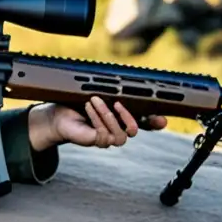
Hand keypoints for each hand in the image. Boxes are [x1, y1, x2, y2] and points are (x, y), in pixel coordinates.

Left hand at [29, 97, 166, 150]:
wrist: (60, 114)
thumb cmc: (79, 103)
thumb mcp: (99, 94)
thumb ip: (113, 91)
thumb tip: (126, 80)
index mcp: (122, 118)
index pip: (144, 122)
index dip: (154, 122)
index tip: (162, 120)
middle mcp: (118, 130)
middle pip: (134, 131)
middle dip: (128, 117)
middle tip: (117, 102)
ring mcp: (108, 138)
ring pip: (120, 135)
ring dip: (107, 116)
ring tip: (95, 100)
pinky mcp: (97, 142)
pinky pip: (103, 134)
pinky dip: (96, 119)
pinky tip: (88, 107)